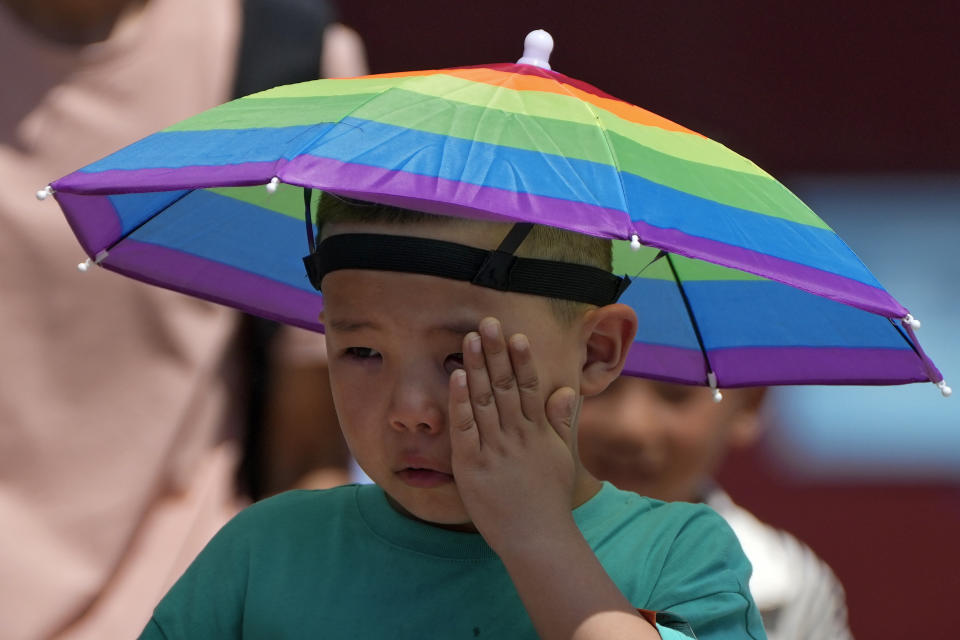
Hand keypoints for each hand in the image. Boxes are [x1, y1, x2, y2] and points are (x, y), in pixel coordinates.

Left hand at [448, 317, 578, 551]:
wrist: (536, 537)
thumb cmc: (548, 499)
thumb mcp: (562, 456)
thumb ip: (561, 421)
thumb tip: (565, 389)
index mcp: (538, 431)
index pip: (528, 387)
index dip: (521, 359)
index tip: (515, 335)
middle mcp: (517, 434)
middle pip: (504, 385)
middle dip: (495, 352)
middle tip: (487, 322)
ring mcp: (494, 448)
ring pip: (484, 399)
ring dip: (476, 366)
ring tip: (470, 338)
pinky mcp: (472, 464)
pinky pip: (464, 426)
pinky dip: (460, 400)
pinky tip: (457, 376)